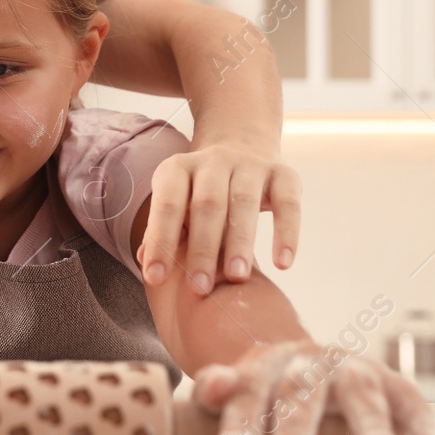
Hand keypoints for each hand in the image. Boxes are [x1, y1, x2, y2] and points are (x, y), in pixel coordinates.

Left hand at [138, 143, 300, 293]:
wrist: (243, 146)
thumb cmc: (200, 191)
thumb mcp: (177, 202)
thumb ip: (162, 230)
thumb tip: (145, 260)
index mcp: (178, 168)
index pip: (167, 204)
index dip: (160, 241)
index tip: (156, 278)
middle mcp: (213, 160)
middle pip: (207, 205)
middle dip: (202, 248)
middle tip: (200, 288)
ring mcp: (250, 164)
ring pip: (244, 203)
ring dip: (240, 242)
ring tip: (237, 278)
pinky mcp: (284, 174)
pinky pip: (288, 204)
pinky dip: (287, 233)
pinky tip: (282, 265)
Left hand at [189, 339, 434, 434]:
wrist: (312, 363)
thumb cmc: (268, 393)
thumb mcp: (237, 393)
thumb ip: (216, 393)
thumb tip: (212, 383)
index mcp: (266, 364)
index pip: (250, 391)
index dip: (242, 421)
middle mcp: (310, 361)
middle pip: (302, 390)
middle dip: (297, 427)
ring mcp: (352, 368)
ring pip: (359, 389)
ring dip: (370, 419)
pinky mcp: (390, 381)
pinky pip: (408, 398)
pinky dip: (420, 421)